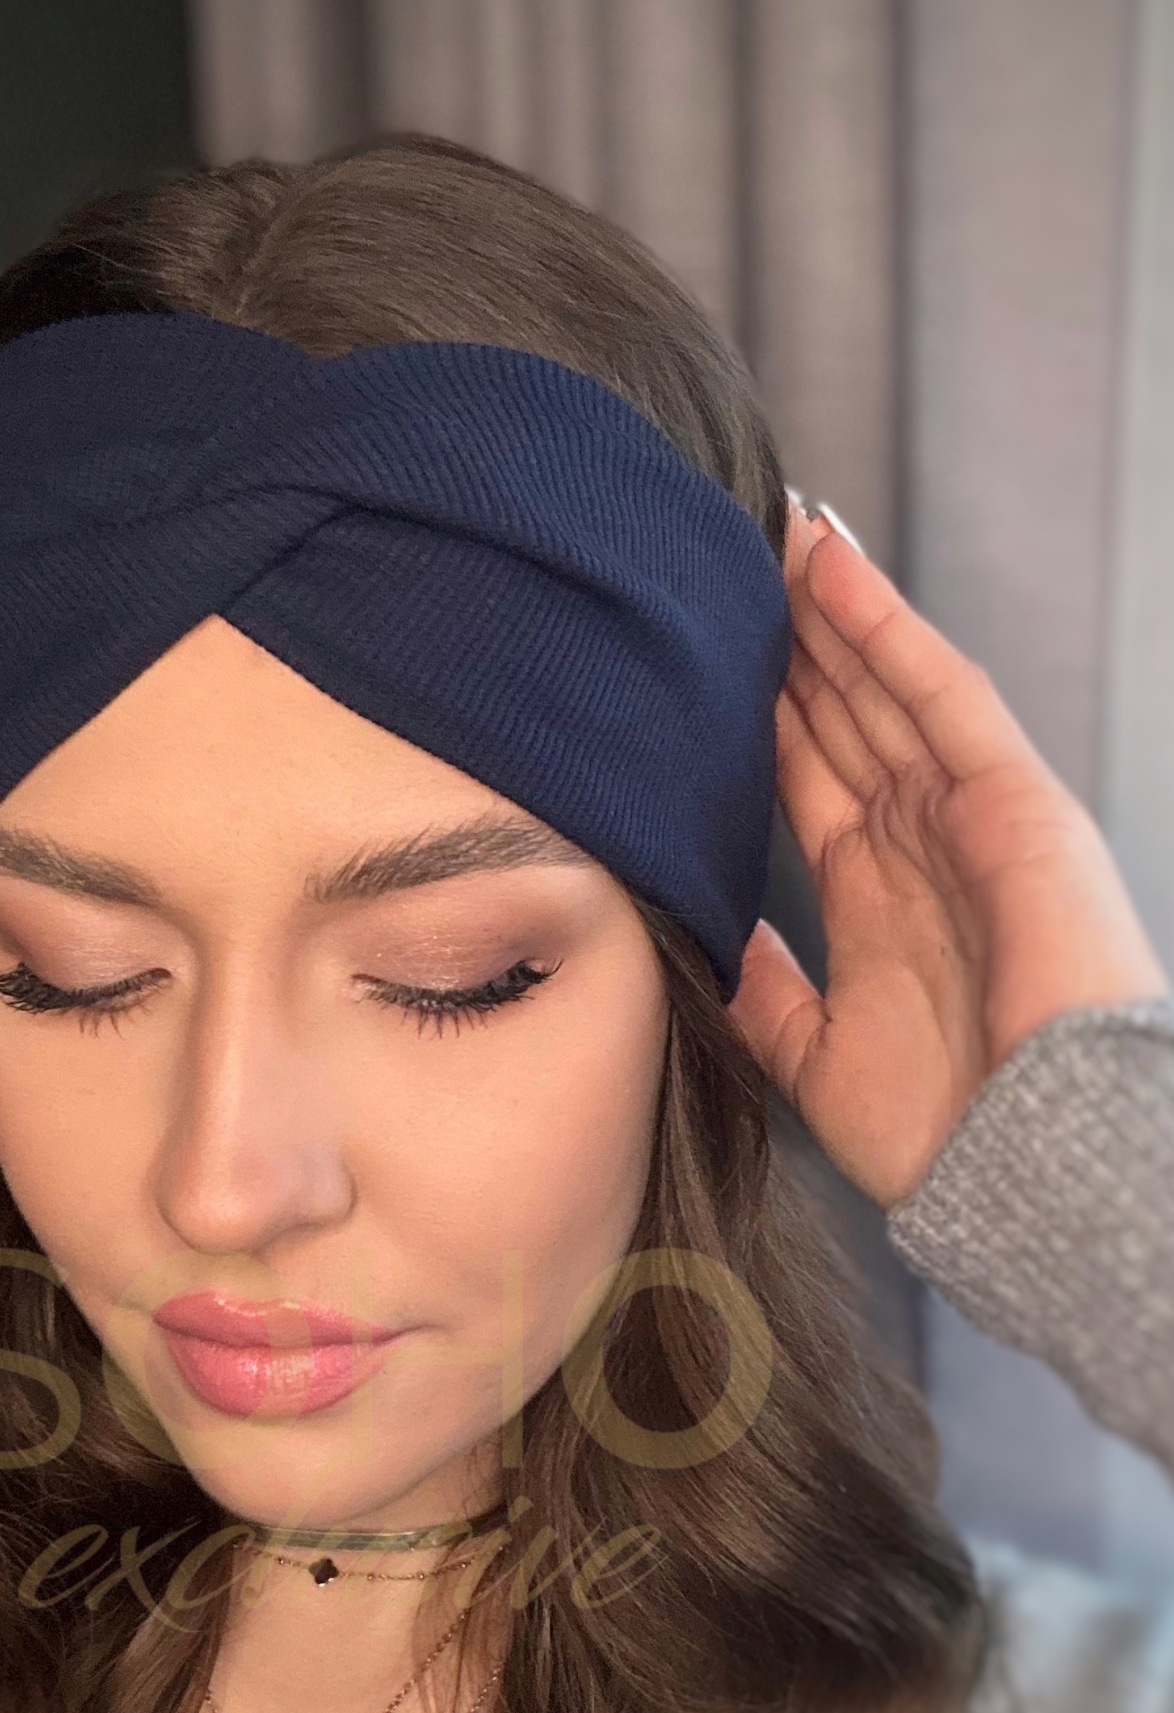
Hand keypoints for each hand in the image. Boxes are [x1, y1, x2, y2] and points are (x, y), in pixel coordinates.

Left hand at [730, 504, 1169, 1209]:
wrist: (1031, 1169)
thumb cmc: (941, 1134)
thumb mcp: (813, 1057)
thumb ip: (764, 994)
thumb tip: (707, 944)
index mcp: (875, 897)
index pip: (804, 777)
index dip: (755, 714)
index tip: (690, 662)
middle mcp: (920, 842)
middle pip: (840, 714)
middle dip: (784, 643)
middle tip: (717, 564)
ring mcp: (969, 815)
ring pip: (883, 685)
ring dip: (825, 608)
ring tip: (765, 533)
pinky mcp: (1013, 801)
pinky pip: (941, 693)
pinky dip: (886, 626)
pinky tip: (831, 566)